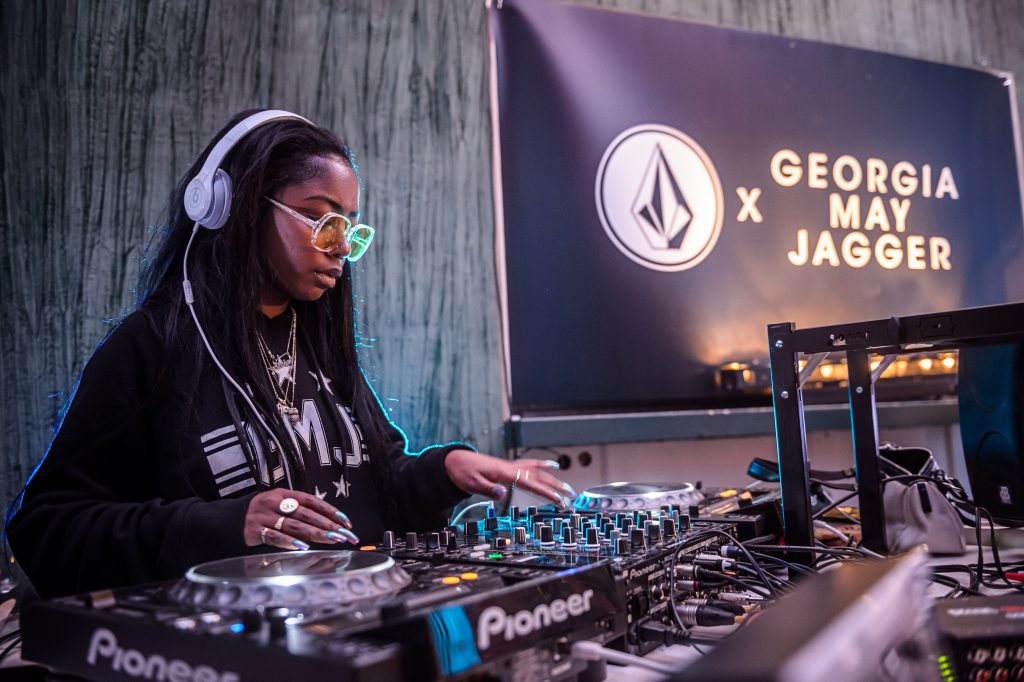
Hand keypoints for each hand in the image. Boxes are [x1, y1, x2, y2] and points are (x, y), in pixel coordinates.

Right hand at [244, 489, 359, 549]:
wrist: (228, 519)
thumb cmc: (261, 514)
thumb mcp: (279, 506)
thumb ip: (298, 514)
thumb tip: (327, 527)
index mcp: (284, 494)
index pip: (312, 500)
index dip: (330, 510)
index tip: (346, 522)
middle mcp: (275, 502)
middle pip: (306, 513)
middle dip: (328, 525)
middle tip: (344, 535)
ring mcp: (264, 516)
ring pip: (294, 524)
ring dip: (315, 533)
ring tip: (331, 540)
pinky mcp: (255, 530)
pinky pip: (275, 537)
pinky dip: (290, 542)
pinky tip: (303, 547)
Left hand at [444, 450, 576, 507]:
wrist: (455, 461)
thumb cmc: (464, 472)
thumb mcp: (472, 483)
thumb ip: (489, 489)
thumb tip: (502, 494)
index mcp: (504, 472)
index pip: (529, 482)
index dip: (545, 491)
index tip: (558, 498)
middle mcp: (510, 468)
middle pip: (538, 475)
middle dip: (555, 485)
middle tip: (570, 494)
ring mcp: (510, 466)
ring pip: (537, 470)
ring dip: (552, 478)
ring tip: (566, 485)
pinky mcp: (508, 468)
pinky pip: (529, 465)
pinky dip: (542, 466)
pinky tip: (551, 466)